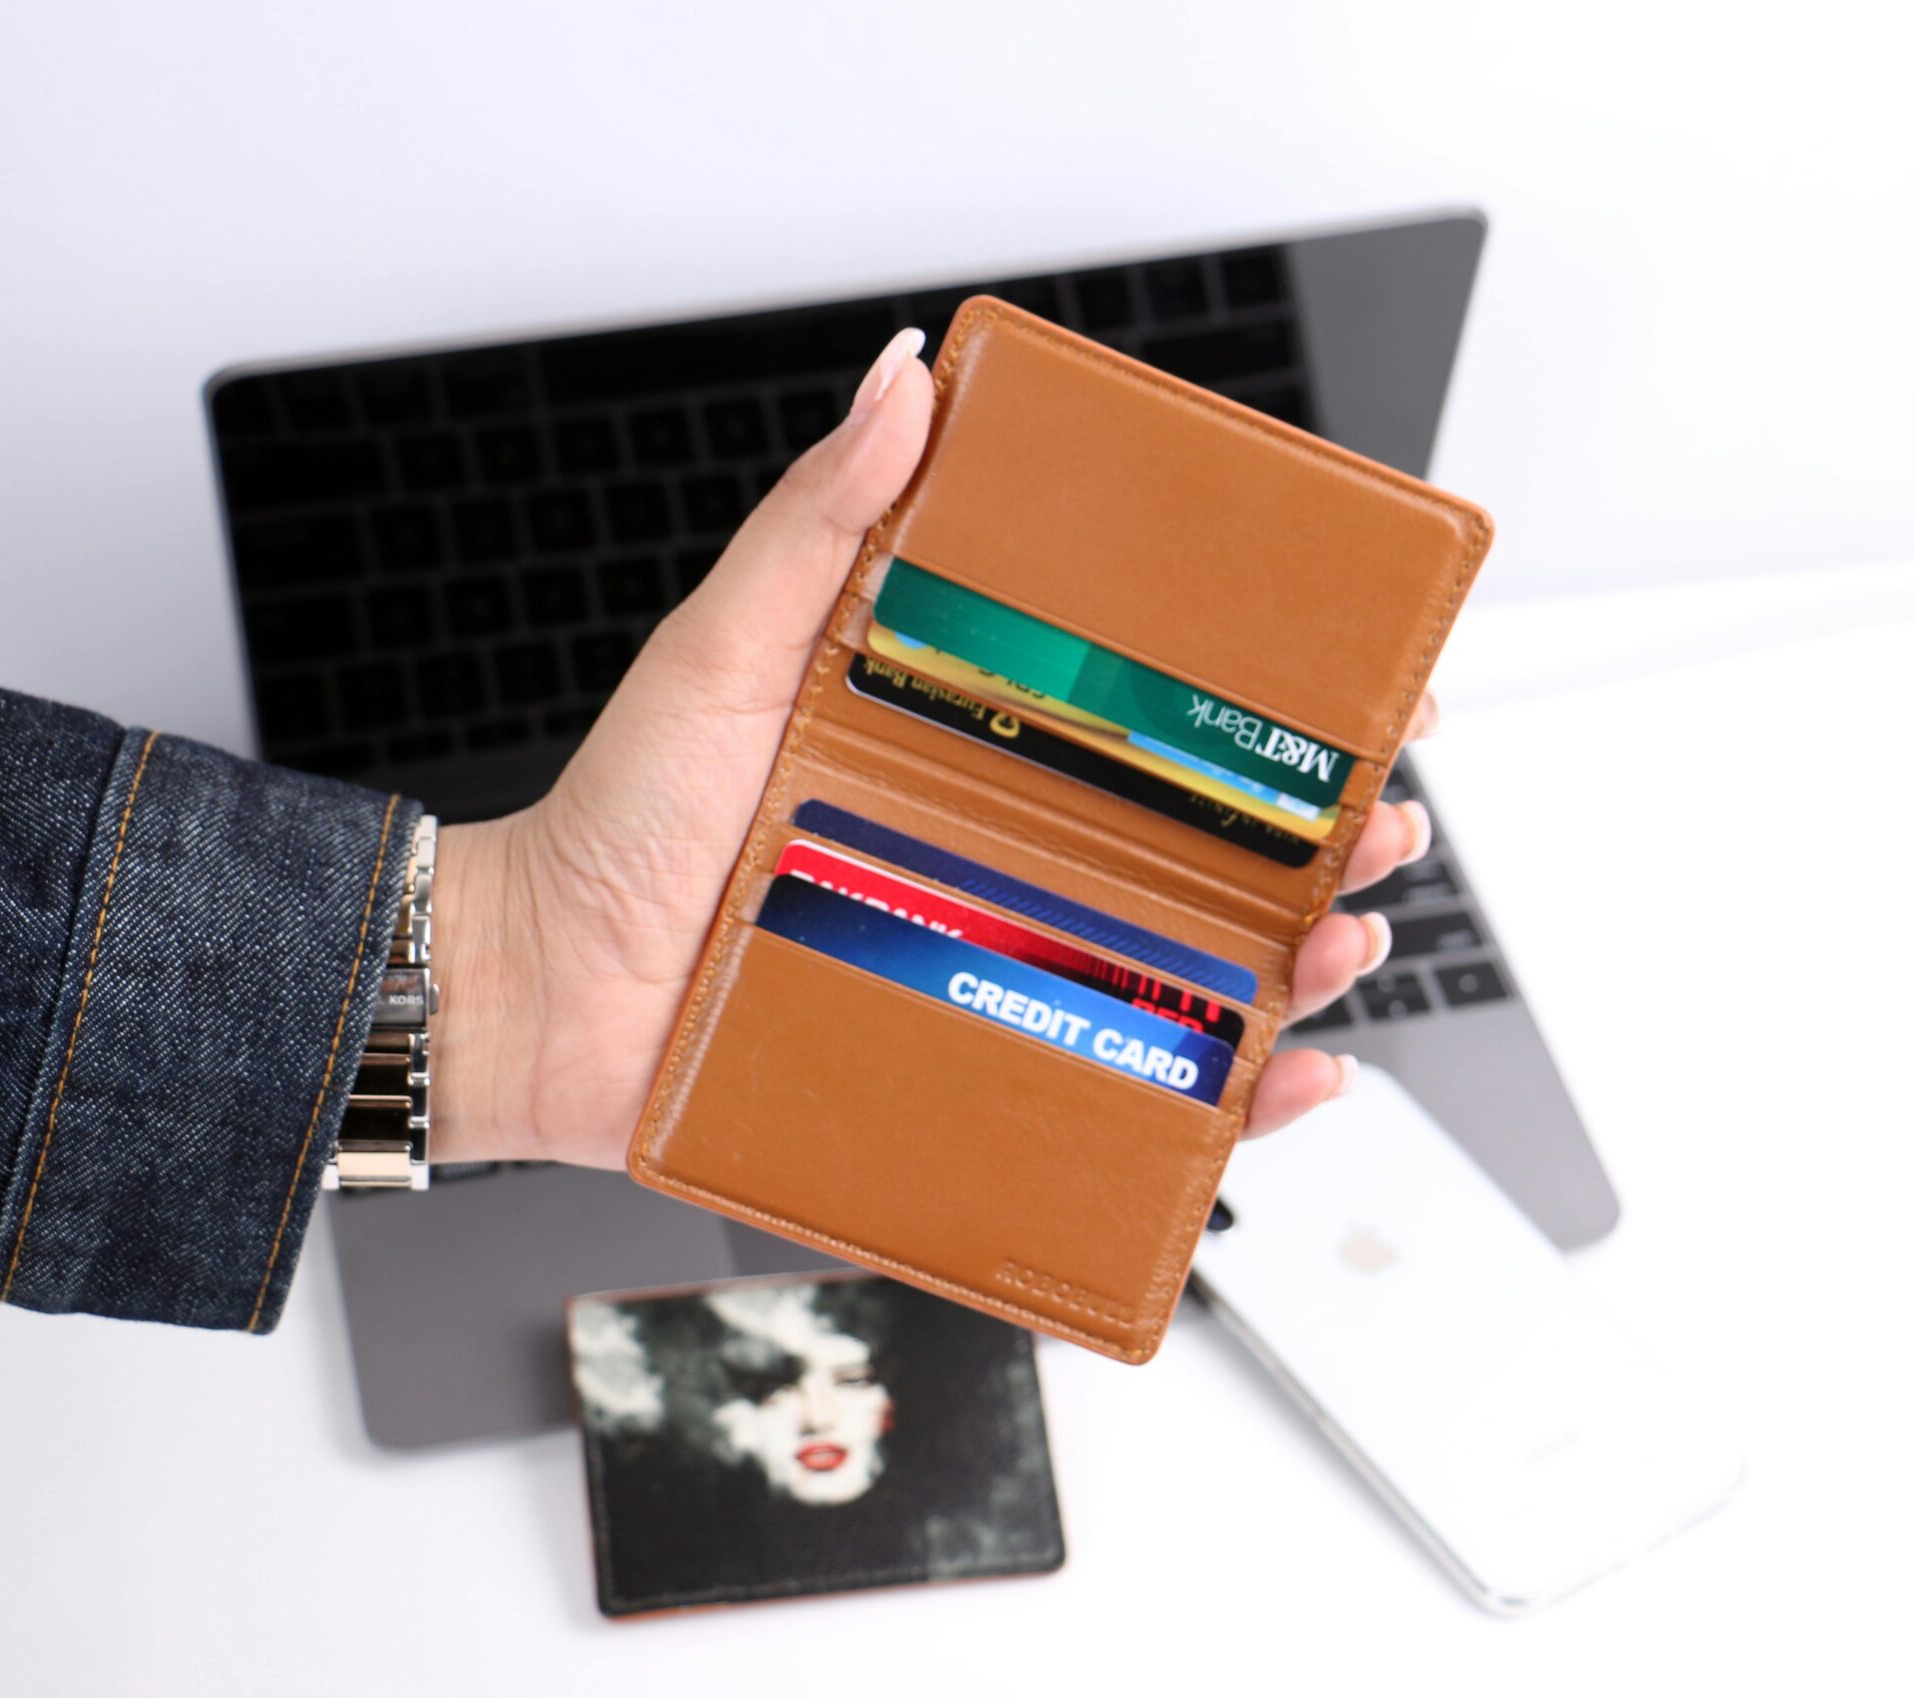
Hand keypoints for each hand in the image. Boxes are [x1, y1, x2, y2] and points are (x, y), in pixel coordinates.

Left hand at [433, 329, 1439, 1168]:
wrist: (536, 994)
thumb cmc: (620, 820)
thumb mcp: (728, 646)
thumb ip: (821, 520)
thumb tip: (906, 379)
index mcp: (981, 754)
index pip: (1160, 726)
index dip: (1274, 711)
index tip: (1359, 683)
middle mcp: (1015, 863)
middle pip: (1216, 854)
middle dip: (1331, 837)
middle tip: (1378, 818)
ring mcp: (1009, 973)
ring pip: (1203, 976)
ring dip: (1309, 959)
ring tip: (1347, 932)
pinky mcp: (985, 1074)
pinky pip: (1135, 1100)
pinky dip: (1232, 1101)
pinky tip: (1290, 1070)